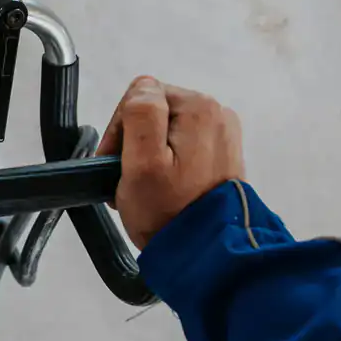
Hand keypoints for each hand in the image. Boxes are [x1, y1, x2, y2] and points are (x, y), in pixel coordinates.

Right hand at [97, 77, 244, 249]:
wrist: (206, 252)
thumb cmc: (168, 211)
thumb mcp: (142, 162)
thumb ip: (141, 114)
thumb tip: (144, 88)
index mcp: (198, 107)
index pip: (140, 97)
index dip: (120, 130)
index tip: (116, 164)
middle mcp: (216, 113)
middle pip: (155, 111)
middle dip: (136, 142)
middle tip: (130, 179)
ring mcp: (223, 134)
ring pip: (167, 130)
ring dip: (151, 154)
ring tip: (147, 187)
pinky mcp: (224, 154)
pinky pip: (184, 145)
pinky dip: (170, 162)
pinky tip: (167, 187)